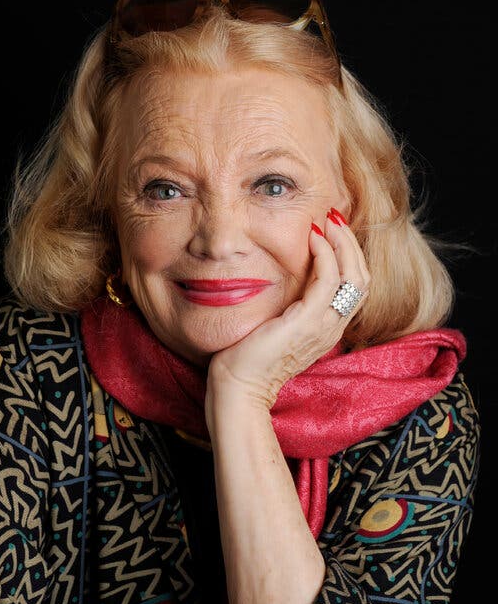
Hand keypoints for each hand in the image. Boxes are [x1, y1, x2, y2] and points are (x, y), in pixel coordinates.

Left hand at [205, 209, 369, 413]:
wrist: (240, 387)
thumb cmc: (248, 358)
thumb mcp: (277, 326)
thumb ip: (289, 305)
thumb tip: (286, 278)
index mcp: (327, 328)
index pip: (355, 285)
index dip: (349, 254)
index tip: (331, 230)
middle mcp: (333, 327)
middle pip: (362, 277)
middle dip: (351, 242)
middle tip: (334, 216)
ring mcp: (324, 325)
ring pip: (355, 275)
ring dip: (343, 242)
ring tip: (327, 220)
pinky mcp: (308, 321)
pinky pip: (329, 279)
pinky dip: (326, 253)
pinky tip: (312, 238)